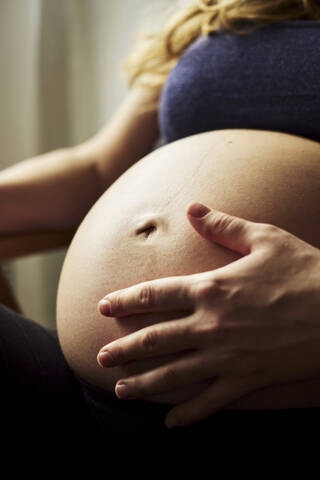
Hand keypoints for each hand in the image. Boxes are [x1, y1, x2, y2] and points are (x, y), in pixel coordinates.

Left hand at [97, 202, 319, 426]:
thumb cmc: (304, 271)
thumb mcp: (264, 238)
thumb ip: (223, 225)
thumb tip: (194, 208)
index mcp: (210, 287)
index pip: (153, 295)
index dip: (123, 301)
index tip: (102, 307)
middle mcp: (210, 324)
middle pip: (154, 339)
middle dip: (123, 349)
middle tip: (101, 357)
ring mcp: (226, 355)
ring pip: (173, 373)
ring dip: (142, 383)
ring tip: (119, 389)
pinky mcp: (246, 379)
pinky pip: (210, 401)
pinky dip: (189, 413)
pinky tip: (170, 422)